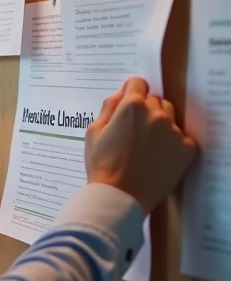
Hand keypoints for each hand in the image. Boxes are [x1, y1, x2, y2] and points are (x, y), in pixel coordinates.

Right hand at [85, 77, 196, 212]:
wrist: (120, 196)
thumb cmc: (102, 165)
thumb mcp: (93, 132)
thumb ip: (109, 107)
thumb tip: (122, 93)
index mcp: (132, 106)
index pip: (138, 83)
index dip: (131, 92)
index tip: (128, 103)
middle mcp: (156, 114)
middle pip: (155, 99)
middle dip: (145, 109)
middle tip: (133, 130)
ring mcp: (174, 131)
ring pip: (169, 116)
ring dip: (158, 124)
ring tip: (145, 145)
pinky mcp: (186, 148)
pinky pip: (180, 137)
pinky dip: (170, 143)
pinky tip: (156, 156)